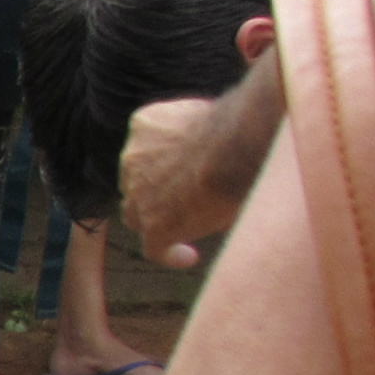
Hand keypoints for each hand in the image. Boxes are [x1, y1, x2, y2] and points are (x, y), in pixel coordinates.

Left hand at [120, 55, 280, 271]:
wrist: (236, 143)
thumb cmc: (242, 123)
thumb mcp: (214, 118)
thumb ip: (205, 135)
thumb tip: (229, 149)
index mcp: (145, 124)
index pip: (146, 150)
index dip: (162, 163)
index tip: (184, 171)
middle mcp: (132, 158)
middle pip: (138, 183)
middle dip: (157, 190)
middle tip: (186, 199)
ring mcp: (138, 195)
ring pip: (138, 215)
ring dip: (159, 220)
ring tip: (189, 226)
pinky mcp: (153, 227)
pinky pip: (154, 248)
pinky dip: (170, 253)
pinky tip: (188, 256)